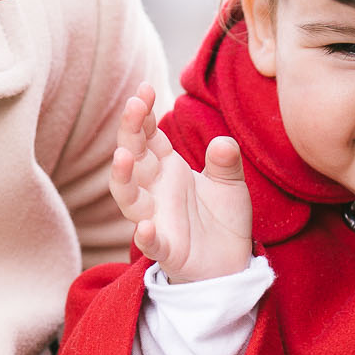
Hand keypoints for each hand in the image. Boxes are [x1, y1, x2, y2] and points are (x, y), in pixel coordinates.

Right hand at [109, 83, 252, 281]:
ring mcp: (157, 219)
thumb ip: (226, 162)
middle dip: (131, 131)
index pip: (149, 137)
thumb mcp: (230, 184)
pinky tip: (145, 227)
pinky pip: (152, 243)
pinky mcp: (167, 249)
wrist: (231, 264)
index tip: (145, 90)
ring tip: (123, 155)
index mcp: (168, 170)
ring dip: (123, 177)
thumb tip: (223, 142)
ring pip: (130, 198)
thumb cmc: (222, 220)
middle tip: (135, 104)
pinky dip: (145, 236)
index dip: (143, 114)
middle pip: (134, 157)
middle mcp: (156, 191)